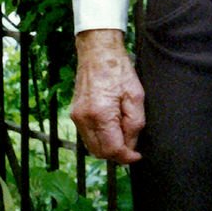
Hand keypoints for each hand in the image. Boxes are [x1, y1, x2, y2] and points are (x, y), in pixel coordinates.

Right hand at [70, 29, 144, 163]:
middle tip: (132, 147)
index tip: (137, 157)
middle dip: (117, 154)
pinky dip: (100, 139)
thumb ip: (134, 124)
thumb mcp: (136, 97)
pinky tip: (112, 129)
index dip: (126, 157)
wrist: (98, 53)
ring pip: (92, 146)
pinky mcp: (74, 114)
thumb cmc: (119, 71)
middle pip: (100, 152)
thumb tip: (130, 146)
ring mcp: (76, 117)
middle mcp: (84, 119)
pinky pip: (87, 136)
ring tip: (124, 136)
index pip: (112, 149)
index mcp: (100, 114)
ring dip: (108, 148)